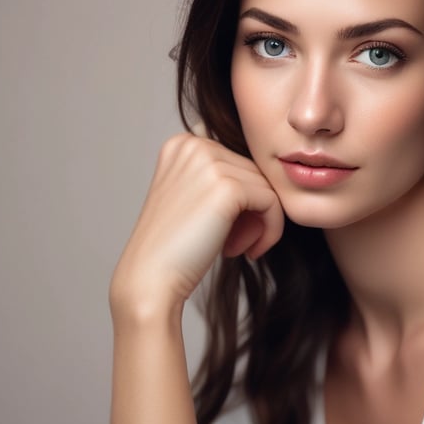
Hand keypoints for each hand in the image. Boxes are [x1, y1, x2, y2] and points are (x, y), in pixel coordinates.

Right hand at [109, 131, 283, 323]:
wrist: (151, 279)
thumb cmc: (175, 247)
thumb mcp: (193, 196)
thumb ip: (221, 176)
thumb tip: (268, 170)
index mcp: (183, 143)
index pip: (239, 162)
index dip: (242, 199)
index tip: (227, 230)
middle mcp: (194, 145)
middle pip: (255, 173)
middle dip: (252, 212)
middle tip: (232, 243)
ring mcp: (209, 163)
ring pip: (267, 188)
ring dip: (259, 224)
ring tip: (234, 247)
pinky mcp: (228, 188)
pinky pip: (273, 203)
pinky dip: (270, 231)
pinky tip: (248, 252)